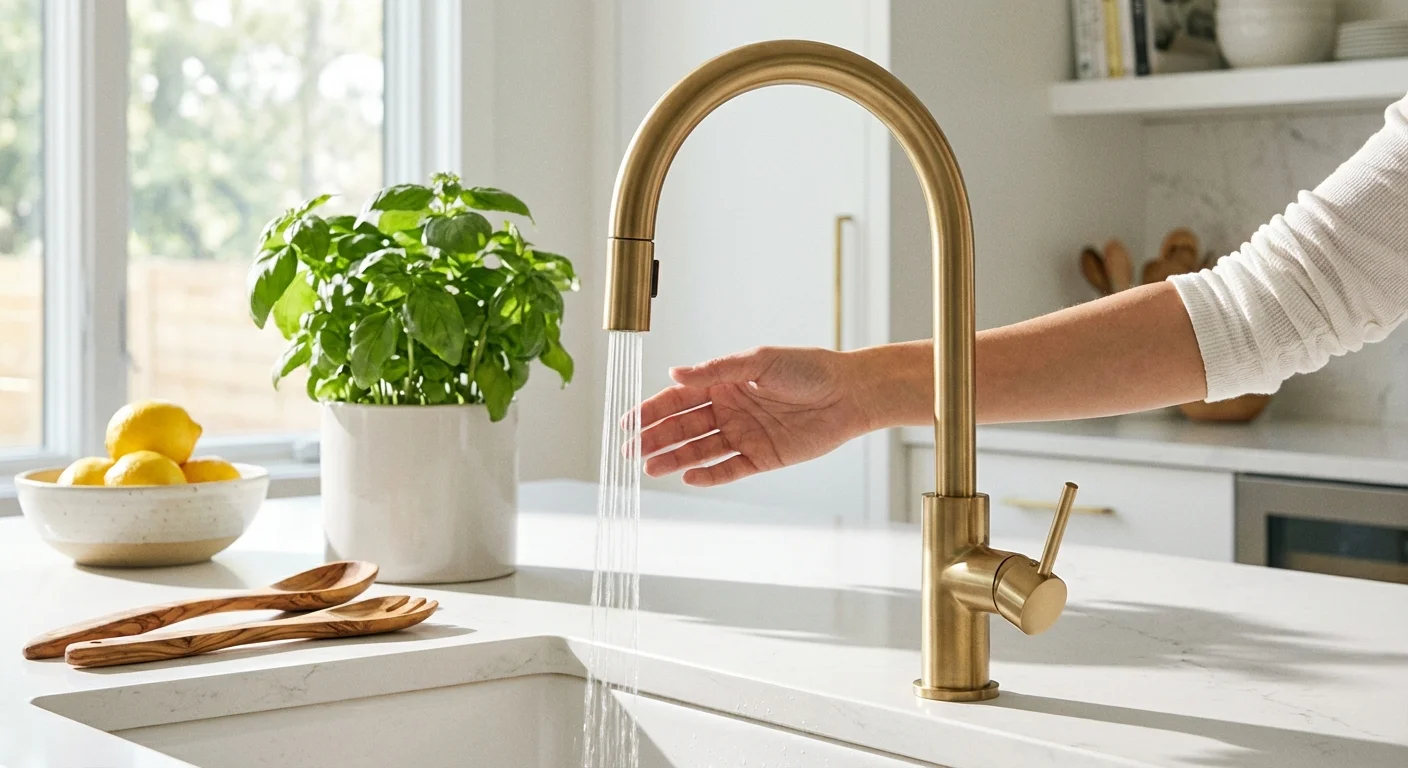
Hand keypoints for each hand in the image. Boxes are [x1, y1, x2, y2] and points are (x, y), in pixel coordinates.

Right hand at [632, 346, 877, 486]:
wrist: (848, 394)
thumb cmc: (807, 369)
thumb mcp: (759, 361)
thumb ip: (716, 369)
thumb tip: (675, 372)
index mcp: (724, 383)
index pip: (679, 398)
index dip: (651, 410)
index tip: (627, 421)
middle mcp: (729, 410)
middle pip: (684, 427)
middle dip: (655, 438)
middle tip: (629, 452)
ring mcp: (744, 435)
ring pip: (701, 450)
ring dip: (674, 458)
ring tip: (649, 469)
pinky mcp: (762, 458)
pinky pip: (729, 469)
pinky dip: (709, 475)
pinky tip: (688, 477)